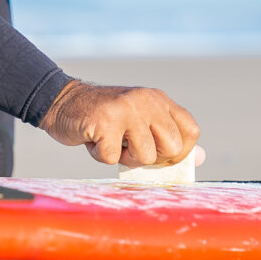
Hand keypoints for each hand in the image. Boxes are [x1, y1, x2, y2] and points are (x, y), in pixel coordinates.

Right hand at [39, 80, 199, 167]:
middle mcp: (147, 100)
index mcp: (159, 100)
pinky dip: (100, 156)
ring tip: (110, 141)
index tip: (158, 154)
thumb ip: (167, 139)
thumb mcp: (139, 123)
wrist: (62, 102)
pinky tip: (93, 140)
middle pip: (173, 148)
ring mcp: (127, 109)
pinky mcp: (105, 121)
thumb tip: (198, 158)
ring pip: (145, 156)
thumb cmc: (104, 121)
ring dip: (123, 158)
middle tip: (130, 147)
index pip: (191, 131)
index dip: (179, 152)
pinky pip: (113, 158)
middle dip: (151, 158)